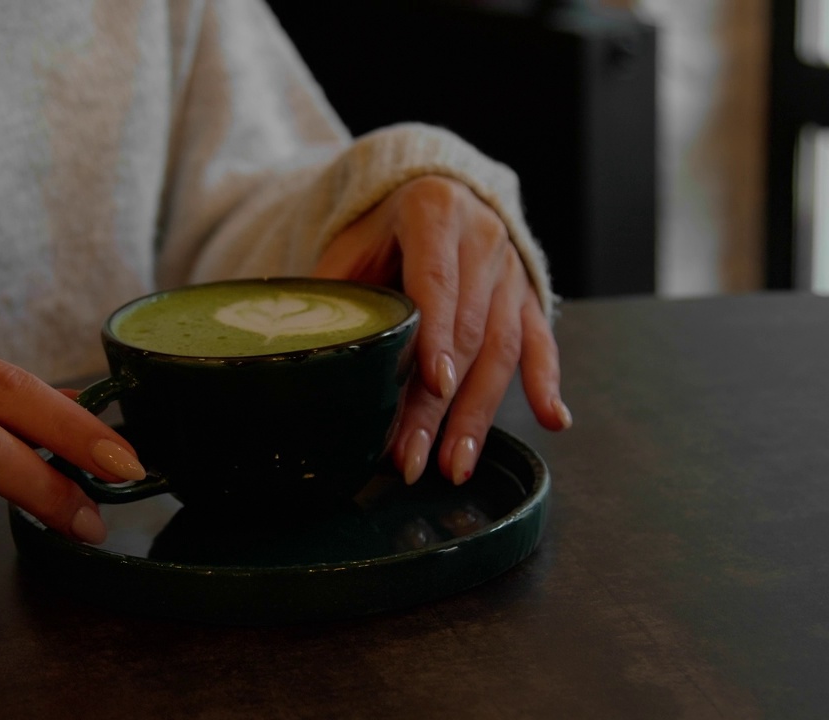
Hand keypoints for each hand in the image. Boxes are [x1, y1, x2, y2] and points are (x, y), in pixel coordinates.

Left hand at [314, 175, 570, 484]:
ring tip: (456, 465)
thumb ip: (334, 289)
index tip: (435, 384)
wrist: (438, 188)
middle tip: (418, 457)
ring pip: (503, 348)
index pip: (435, 283)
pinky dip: (547, 382)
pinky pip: (542, 340)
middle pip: (468, 331)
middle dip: (441, 403)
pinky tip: (553, 420)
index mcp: (434, 213)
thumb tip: (298, 349)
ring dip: (479, 413)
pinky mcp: (530, 294)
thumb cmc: (384, 226)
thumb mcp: (352, 242)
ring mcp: (511, 269)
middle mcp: (483, 238)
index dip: (436, 337)